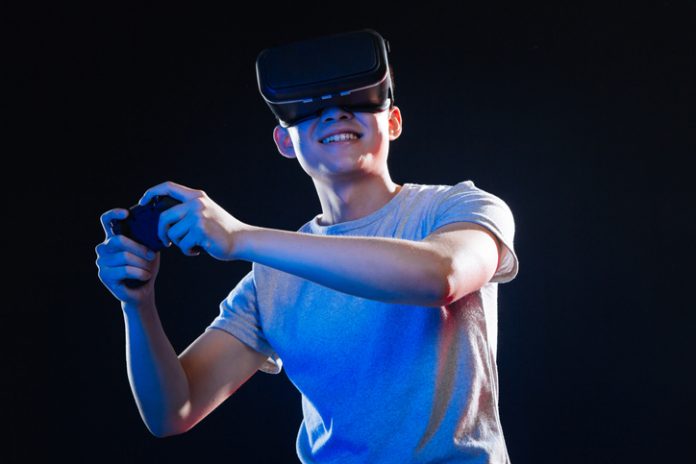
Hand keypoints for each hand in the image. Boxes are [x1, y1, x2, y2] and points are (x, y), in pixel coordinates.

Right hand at [96, 208, 159, 304]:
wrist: (143, 290)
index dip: (113, 214)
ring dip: (142, 264)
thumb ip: (147, 238)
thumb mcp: (149, 250)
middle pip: (118, 240)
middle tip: (151, 255)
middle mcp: (103, 247)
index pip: (106, 220)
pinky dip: (140, 273)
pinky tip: (145, 276)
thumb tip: (155, 227)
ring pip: (124, 257)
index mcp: (113, 238)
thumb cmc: (145, 267)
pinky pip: (125, 270)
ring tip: (148, 270)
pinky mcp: (104, 275)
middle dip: (139, 248)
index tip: (126, 213)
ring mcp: (101, 261)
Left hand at [138, 181, 252, 260]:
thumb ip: (188, 210)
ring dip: (180, 244)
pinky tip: (200, 249)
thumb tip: (163, 218)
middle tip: (166, 241)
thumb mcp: (206, 211)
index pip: (168, 187)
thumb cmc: (221, 230)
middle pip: (164, 216)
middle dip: (161, 232)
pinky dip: (188, 251)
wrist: (241, 239)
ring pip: (173, 233)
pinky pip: (183, 244)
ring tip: (194, 244)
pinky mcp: (201, 230)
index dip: (151, 192)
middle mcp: (196, 203)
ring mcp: (199, 216)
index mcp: (196, 196)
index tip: (143, 202)